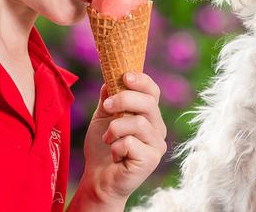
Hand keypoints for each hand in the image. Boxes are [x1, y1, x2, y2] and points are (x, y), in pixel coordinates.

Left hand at [76, 72, 166, 207]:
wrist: (98, 178)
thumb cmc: (103, 146)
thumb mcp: (103, 116)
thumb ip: (109, 97)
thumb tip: (111, 77)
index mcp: (149, 114)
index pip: (153, 91)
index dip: (141, 81)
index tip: (124, 76)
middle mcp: (158, 128)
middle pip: (148, 103)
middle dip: (124, 99)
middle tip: (106, 106)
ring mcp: (157, 145)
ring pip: (139, 123)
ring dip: (115, 128)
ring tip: (108, 138)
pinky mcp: (151, 160)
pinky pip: (132, 143)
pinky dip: (116, 147)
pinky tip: (115, 156)